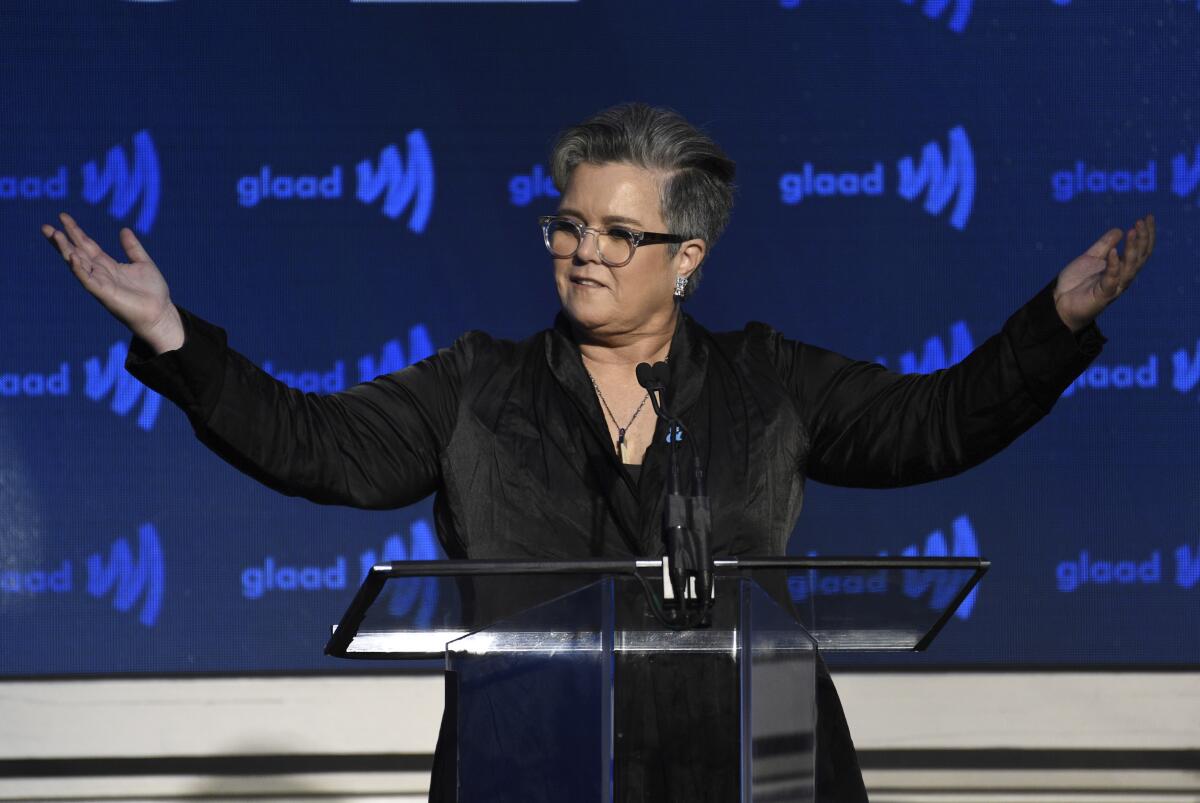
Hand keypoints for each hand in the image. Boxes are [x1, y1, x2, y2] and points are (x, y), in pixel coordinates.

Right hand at [41, 212, 184, 353]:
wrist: (160, 313)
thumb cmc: (152, 292)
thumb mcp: (143, 263)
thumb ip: (132, 248)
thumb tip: (123, 229)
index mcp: (108, 264)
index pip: (87, 244)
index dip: (75, 231)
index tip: (63, 216)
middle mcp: (100, 272)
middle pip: (76, 252)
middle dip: (61, 240)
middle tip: (45, 227)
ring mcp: (100, 283)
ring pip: (77, 264)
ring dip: (65, 250)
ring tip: (55, 235)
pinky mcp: (103, 293)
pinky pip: (87, 280)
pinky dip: (79, 269)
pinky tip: (72, 257)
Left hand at [1054, 214, 1154, 332]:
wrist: (1059, 304)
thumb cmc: (1076, 283)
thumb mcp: (1090, 258)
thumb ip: (1104, 245)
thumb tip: (1119, 230)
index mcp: (1121, 268)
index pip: (1140, 249)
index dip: (1146, 233)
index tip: (1148, 216)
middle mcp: (1122, 277)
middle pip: (1140, 256)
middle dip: (1143, 238)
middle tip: (1141, 221)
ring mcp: (1114, 287)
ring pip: (1131, 266)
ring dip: (1133, 248)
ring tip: (1133, 230)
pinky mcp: (1103, 295)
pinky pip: (1111, 279)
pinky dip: (1113, 265)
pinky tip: (1113, 252)